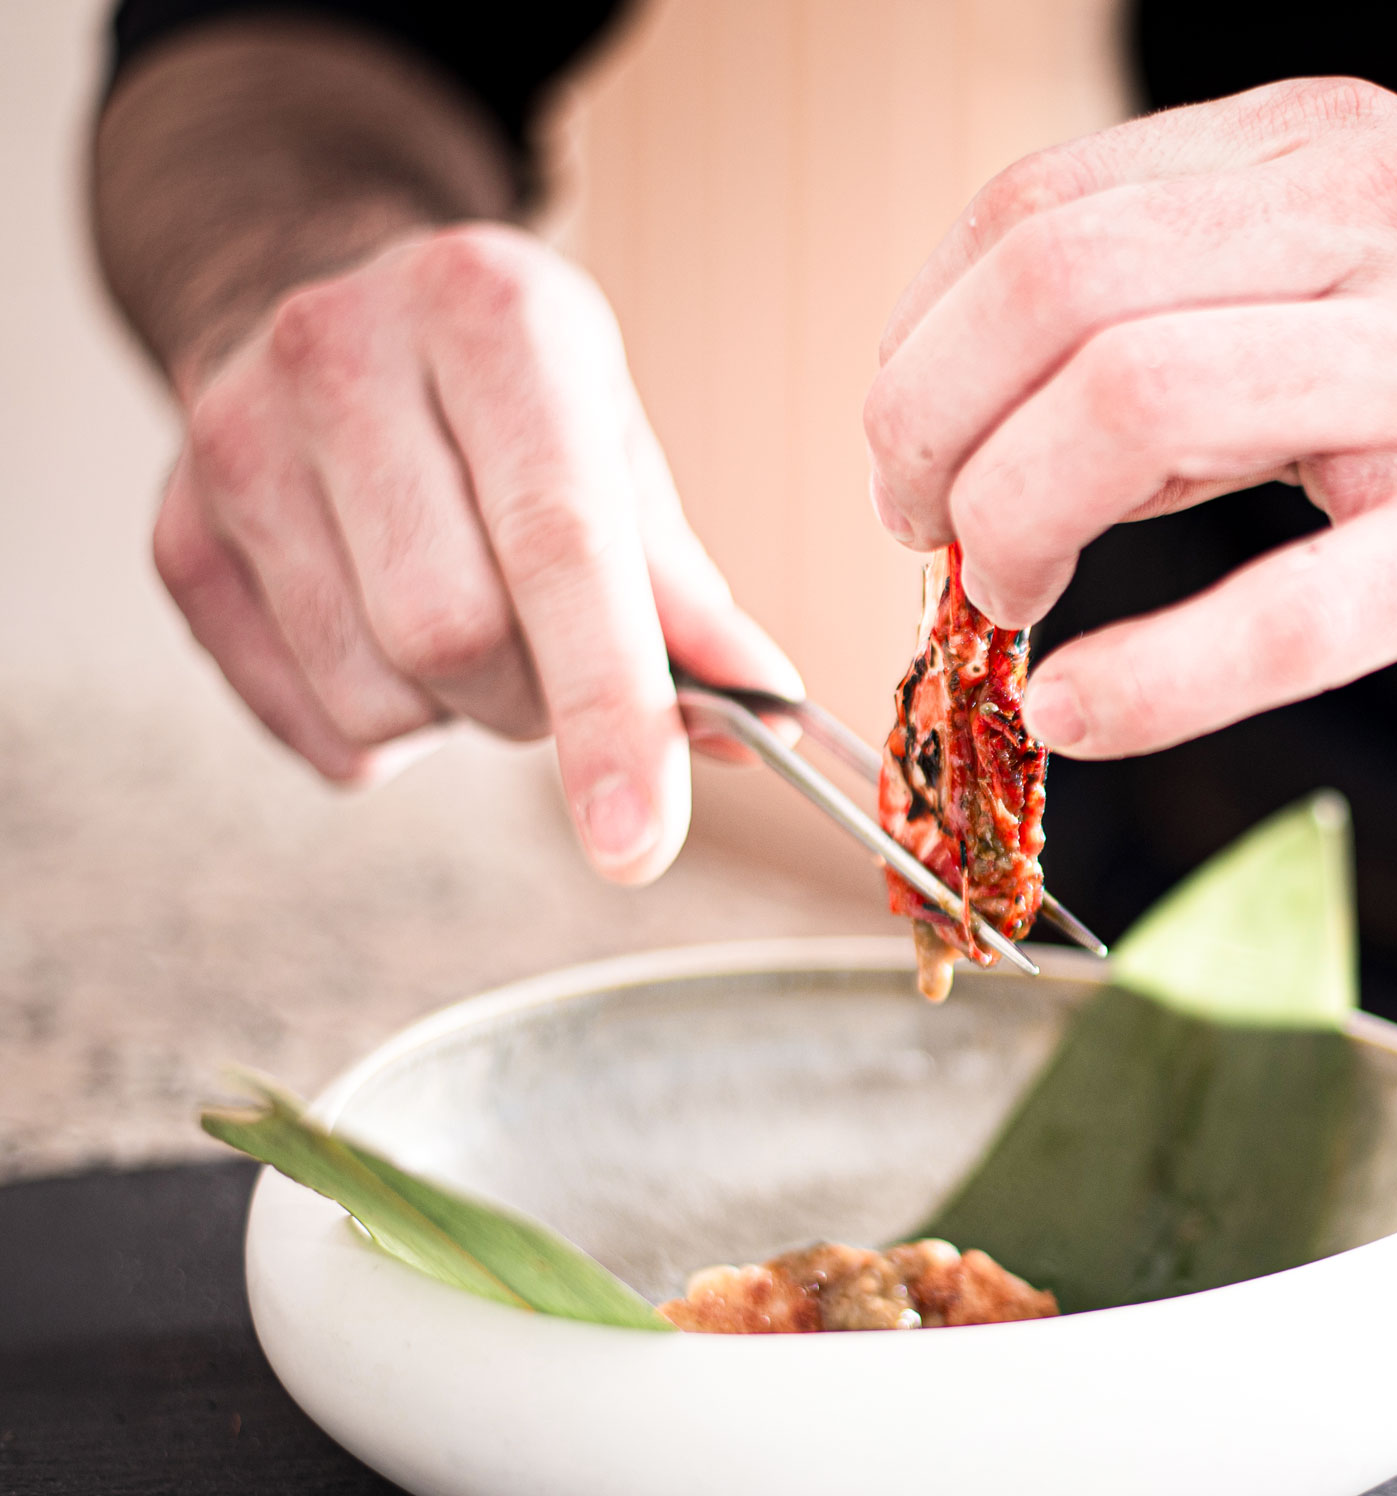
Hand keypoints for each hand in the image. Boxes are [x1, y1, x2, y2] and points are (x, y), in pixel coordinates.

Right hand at [156, 222, 798, 881]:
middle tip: (558, 665)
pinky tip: (385, 635)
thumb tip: (757, 716)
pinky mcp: (175, 531)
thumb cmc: (498, 388)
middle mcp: (343, 358)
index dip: (609, 706)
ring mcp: (237, 443)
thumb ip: (682, 588)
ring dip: (456, 716)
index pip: (559, 545)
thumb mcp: (611, 440)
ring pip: (375, 693)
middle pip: (454, 635)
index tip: (641, 839)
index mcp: (489, 317)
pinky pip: (301, 717)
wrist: (312, 291)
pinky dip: (379, 728)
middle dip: (535, 703)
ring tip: (469, 627)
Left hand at [865, 78, 1396, 759]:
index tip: (916, 452)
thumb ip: (1207, 335)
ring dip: (1013, 526)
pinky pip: (1297, 603)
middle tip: (932, 541)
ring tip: (1008, 613)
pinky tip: (1082, 715)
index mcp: (1324, 152)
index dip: (923, 342)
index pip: (1036, 212)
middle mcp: (1381, 226)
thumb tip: (1018, 446)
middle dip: (932, 430)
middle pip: (1054, 290)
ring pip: (1139, 404)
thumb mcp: (1382, 288)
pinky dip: (1159, 673)